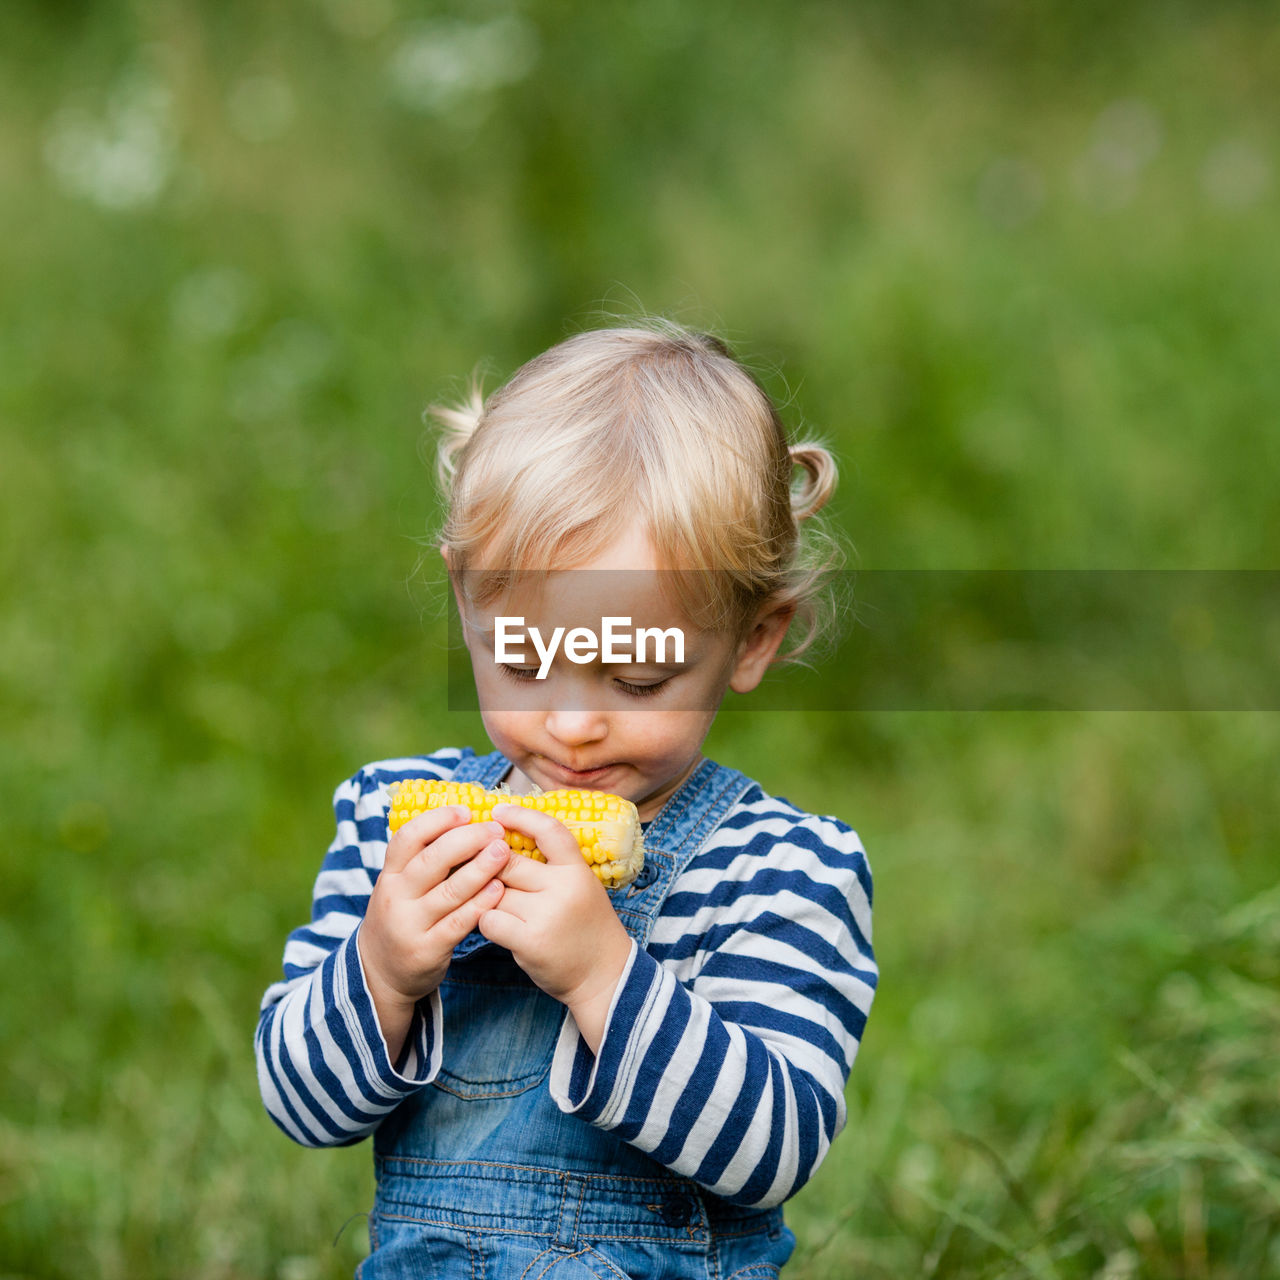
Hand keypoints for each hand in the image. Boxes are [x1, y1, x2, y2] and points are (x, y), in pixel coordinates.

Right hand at [359, 804, 509, 1063]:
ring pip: (449, 891)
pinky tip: (499, 889)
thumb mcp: (399, 886)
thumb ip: (423, 858)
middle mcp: (396, 897)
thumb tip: (463, 818)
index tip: (465, 811)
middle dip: (466, 840)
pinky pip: (457, 923)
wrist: (380, 972)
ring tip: (503, 852)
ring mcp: (410, 924)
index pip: (407, 838)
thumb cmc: (402, 916)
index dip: (437, 820)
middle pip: (431, 861)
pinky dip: (480, 905)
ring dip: (480, 869)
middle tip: (495, 830)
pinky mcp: (427, 949)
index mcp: (389, 874)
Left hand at [478, 804, 632, 1053]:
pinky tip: (499, 928)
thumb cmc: (585, 926)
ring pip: (493, 891)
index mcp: (577, 870)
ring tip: (500, 907)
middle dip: (490, 866)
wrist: (604, 976)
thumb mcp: (580, 887)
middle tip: (480, 869)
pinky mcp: (529, 940)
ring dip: (487, 898)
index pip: (549, 830)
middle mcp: (563, 888)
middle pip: (508, 862)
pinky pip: (488, 919)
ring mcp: (546, 914)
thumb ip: (550, 867)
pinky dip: (486, 921)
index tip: (498, 811)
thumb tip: (502, 843)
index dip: (521, 816)